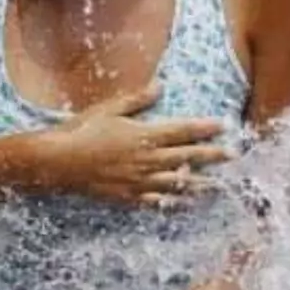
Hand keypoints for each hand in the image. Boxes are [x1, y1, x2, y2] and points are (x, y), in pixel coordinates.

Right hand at [34, 88, 230, 206]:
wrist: (58, 161)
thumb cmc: (81, 130)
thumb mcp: (109, 108)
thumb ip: (137, 100)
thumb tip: (160, 87)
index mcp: (144, 134)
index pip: (183, 130)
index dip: (205, 128)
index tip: (224, 126)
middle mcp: (147, 159)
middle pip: (187, 157)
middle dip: (212, 156)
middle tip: (232, 156)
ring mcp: (139, 180)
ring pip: (177, 182)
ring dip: (200, 183)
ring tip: (218, 184)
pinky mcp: (128, 196)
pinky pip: (156, 201)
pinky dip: (173, 201)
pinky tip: (184, 203)